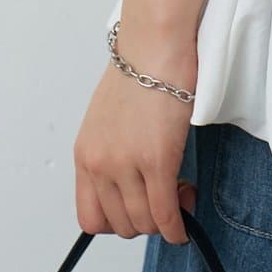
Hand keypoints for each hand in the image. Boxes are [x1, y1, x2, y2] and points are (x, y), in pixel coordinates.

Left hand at [73, 26, 198, 243]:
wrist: (155, 45)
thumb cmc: (141, 70)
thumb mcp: (110, 118)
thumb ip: (113, 150)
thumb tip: (134, 175)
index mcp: (85, 155)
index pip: (90, 218)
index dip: (118, 222)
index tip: (139, 208)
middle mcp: (99, 165)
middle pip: (119, 225)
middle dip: (146, 222)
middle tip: (169, 201)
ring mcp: (126, 165)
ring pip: (143, 222)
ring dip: (165, 221)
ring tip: (182, 196)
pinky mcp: (156, 160)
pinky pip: (165, 212)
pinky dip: (177, 225)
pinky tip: (186, 219)